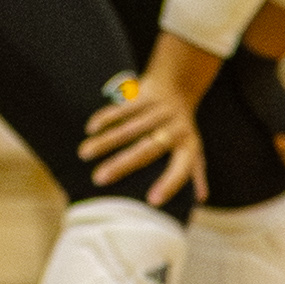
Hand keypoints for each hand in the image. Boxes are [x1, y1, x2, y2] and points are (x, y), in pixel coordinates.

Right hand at [77, 62, 208, 201]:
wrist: (180, 83)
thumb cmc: (182, 126)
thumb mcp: (194, 148)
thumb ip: (196, 173)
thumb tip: (200, 199)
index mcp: (188, 145)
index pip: (181, 168)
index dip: (169, 184)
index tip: (152, 201)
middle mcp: (175, 127)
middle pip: (147, 149)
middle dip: (122, 164)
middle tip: (99, 179)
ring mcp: (159, 110)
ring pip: (129, 128)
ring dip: (105, 141)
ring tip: (84, 154)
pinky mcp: (145, 95)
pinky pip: (123, 108)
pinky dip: (106, 117)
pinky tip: (90, 129)